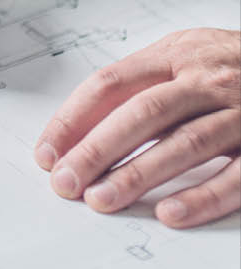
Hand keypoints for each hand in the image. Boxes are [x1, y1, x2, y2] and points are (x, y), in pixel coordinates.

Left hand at [35, 27, 240, 227]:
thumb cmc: (236, 65)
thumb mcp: (187, 56)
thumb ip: (141, 81)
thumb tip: (79, 124)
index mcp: (176, 55)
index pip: (110, 84)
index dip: (74, 118)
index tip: (46, 152)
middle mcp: (207, 80)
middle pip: (140, 114)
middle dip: (95, 150)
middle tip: (64, 182)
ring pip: (184, 143)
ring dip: (138, 175)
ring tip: (100, 201)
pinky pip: (238, 176)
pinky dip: (203, 195)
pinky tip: (170, 213)